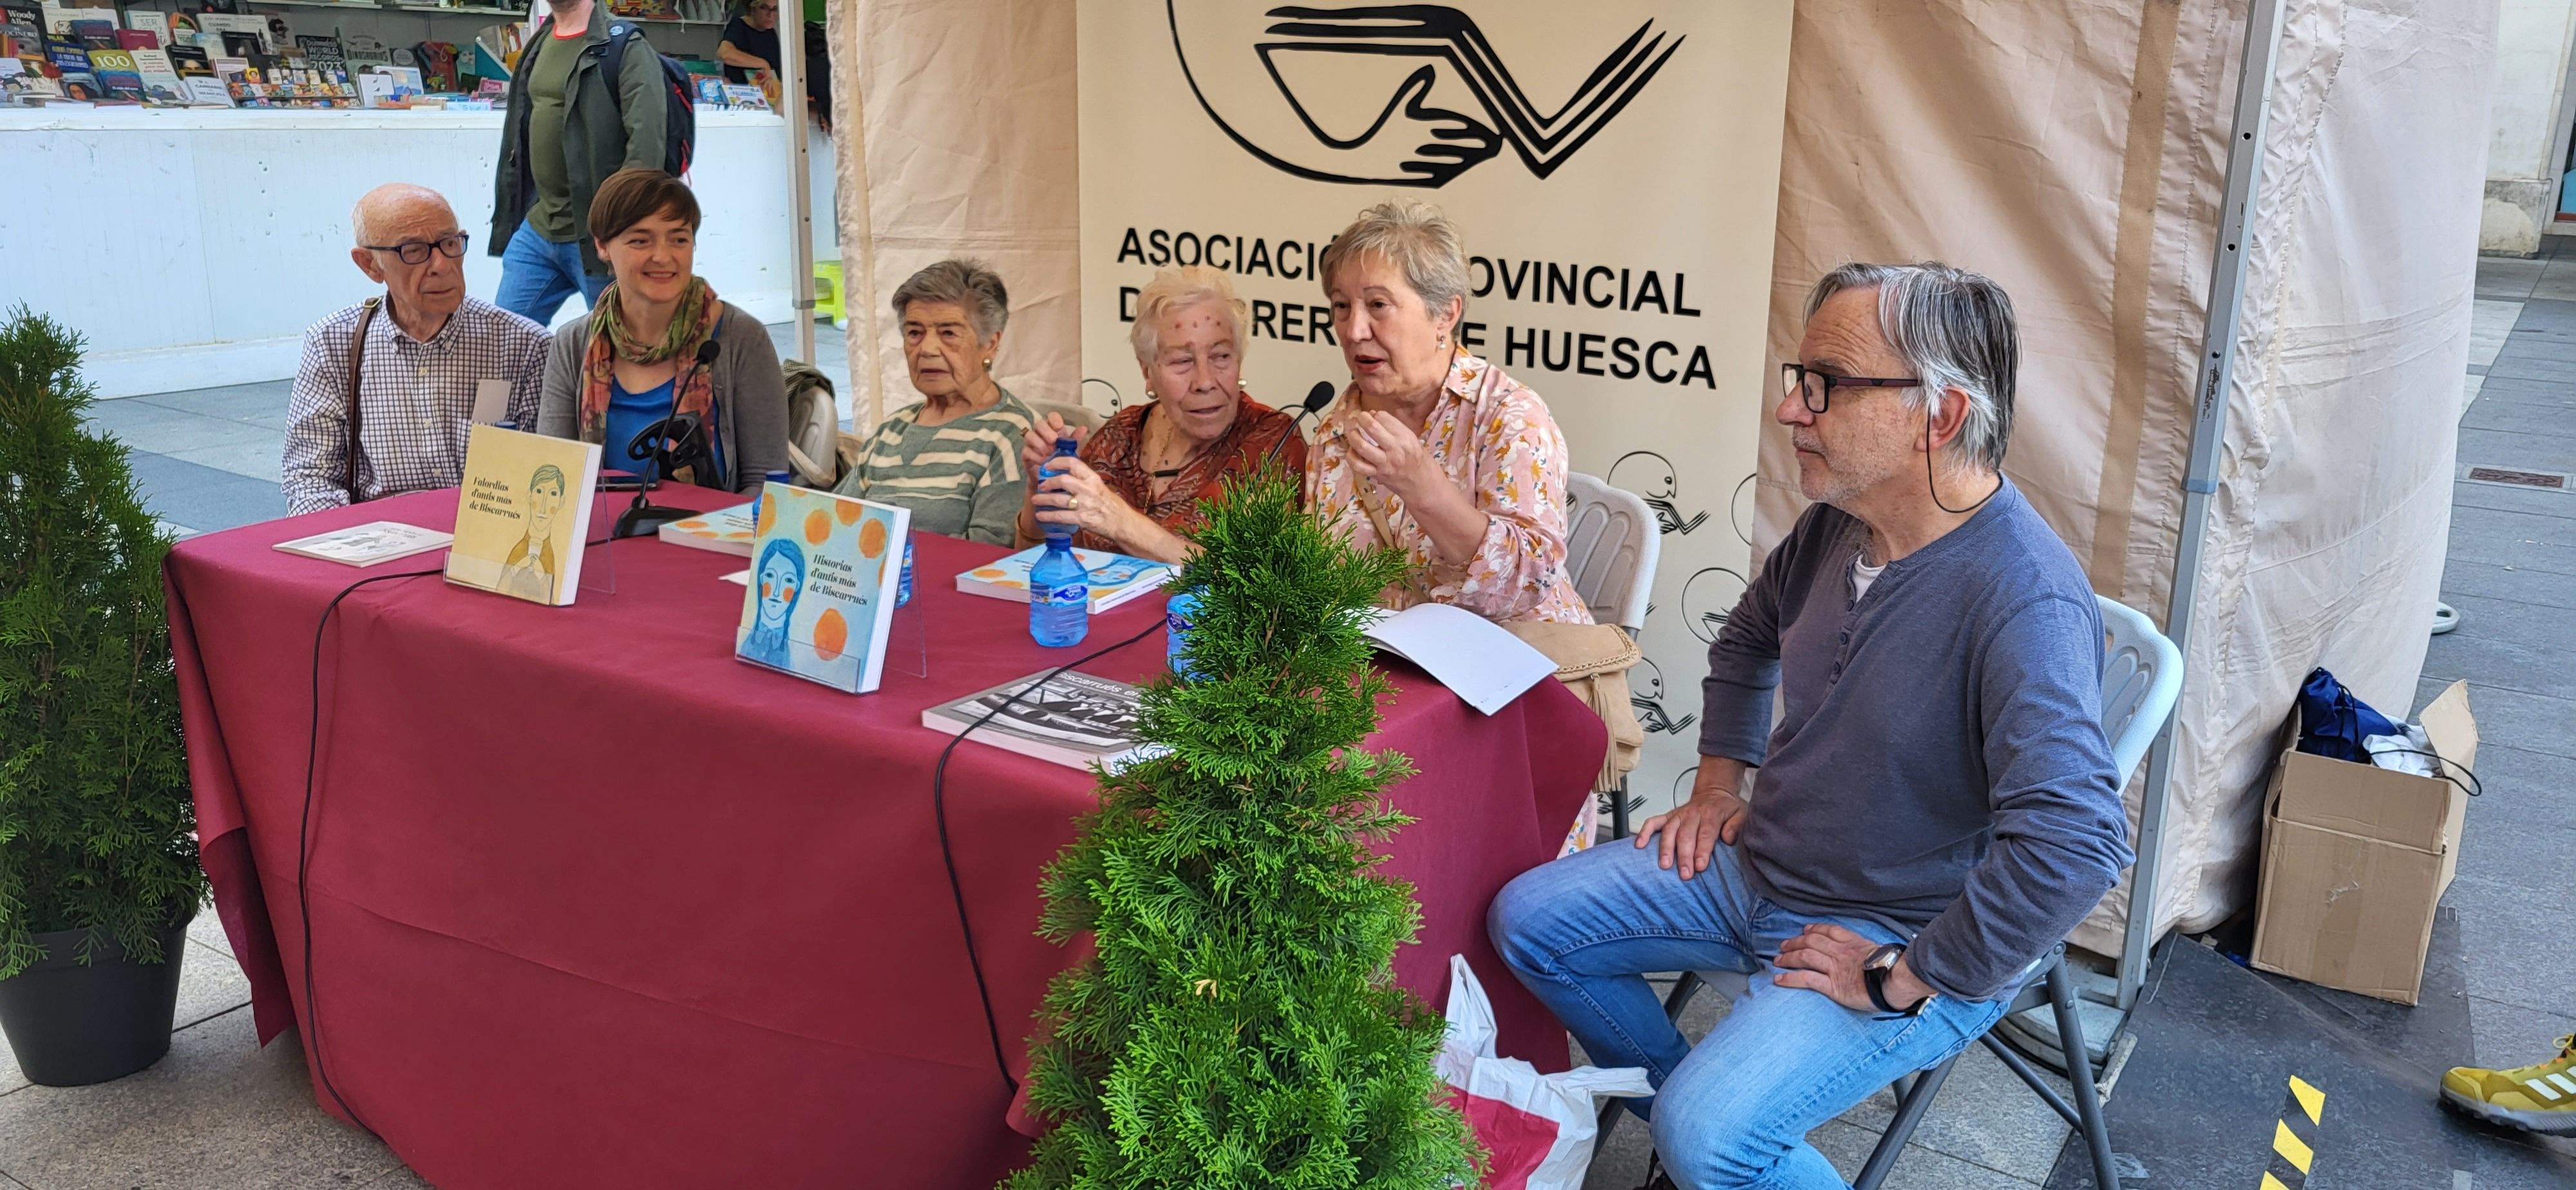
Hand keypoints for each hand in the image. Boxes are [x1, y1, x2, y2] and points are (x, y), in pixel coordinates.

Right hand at [1019, 414, 1085, 490]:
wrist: (1051, 479)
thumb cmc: (1061, 461)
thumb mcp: (1071, 451)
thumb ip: (1075, 440)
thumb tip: (1084, 428)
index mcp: (1053, 430)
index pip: (1051, 417)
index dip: (1054, 419)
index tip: (1059, 427)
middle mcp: (1041, 434)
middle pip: (1038, 424)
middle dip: (1046, 431)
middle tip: (1053, 441)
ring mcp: (1031, 444)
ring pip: (1029, 435)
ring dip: (1039, 443)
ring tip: (1048, 453)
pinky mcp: (1025, 455)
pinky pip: (1026, 451)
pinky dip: (1035, 456)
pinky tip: (1043, 461)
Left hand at [1031, 457, 1135, 541]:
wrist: (1122, 522)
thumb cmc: (1110, 504)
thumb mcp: (1099, 486)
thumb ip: (1083, 480)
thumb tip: (1064, 474)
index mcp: (1093, 478)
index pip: (1073, 463)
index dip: (1057, 462)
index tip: (1047, 465)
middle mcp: (1088, 489)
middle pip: (1063, 480)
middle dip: (1048, 482)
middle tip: (1041, 485)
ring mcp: (1085, 504)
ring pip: (1058, 499)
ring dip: (1043, 499)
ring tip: (1035, 500)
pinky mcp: (1082, 519)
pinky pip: (1061, 516)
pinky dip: (1048, 516)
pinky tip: (1040, 516)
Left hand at [1345, 409, 1441, 500]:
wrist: (1419, 480)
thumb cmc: (1413, 455)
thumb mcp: (1409, 437)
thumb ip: (1392, 425)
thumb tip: (1371, 413)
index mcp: (1404, 437)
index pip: (1383, 418)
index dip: (1375, 414)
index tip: (1373, 416)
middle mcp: (1394, 449)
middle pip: (1373, 428)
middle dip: (1362, 419)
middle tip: (1360, 418)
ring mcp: (1384, 463)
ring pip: (1362, 447)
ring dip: (1353, 436)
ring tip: (1353, 433)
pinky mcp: (1376, 474)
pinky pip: (1358, 466)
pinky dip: (1351, 456)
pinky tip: (1352, 450)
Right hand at [1631, 788, 1747, 881]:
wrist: (1714, 792)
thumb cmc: (1727, 808)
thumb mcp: (1740, 813)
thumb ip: (1736, 826)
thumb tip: (1728, 838)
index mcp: (1711, 814)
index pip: (1706, 833)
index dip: (1702, 850)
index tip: (1700, 866)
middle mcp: (1692, 814)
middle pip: (1686, 835)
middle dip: (1684, 855)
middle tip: (1684, 874)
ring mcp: (1678, 815)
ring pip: (1669, 830)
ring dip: (1666, 848)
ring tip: (1664, 865)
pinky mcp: (1668, 816)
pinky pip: (1654, 822)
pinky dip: (1645, 832)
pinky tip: (1640, 845)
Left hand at [1775, 925, 1929, 1013]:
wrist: (1895, 980)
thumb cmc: (1893, 969)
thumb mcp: (1880, 952)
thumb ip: (1868, 950)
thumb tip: (1869, 953)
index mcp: (1853, 943)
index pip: (1829, 931)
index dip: (1814, 929)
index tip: (1805, 930)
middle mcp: (1840, 953)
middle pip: (1812, 942)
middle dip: (1795, 942)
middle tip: (1783, 945)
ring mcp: (1835, 968)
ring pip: (1806, 957)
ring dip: (1788, 957)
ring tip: (1777, 960)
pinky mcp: (1833, 986)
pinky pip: (1807, 979)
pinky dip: (1790, 978)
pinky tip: (1778, 979)